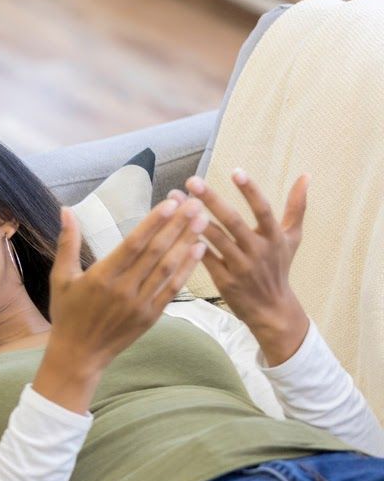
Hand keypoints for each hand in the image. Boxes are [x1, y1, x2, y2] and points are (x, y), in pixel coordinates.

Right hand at [33, 197, 208, 411]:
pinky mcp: (151, 316)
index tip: (170, 203)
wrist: (79, 354)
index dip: (154, 222)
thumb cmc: (67, 313)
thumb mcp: (61, 277)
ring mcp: (140, 304)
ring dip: (186, 243)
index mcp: (102, 276)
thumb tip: (66, 210)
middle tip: (195, 204)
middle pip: (156, 252)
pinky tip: (198, 251)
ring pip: (168, 268)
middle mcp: (124, 289)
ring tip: (201, 221)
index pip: (134, 244)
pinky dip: (187, 269)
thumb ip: (68, 243)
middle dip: (177, 226)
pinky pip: (172, 289)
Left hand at [185, 169, 310, 364]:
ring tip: (176, 200)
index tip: (236, 171)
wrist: (271, 309)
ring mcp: (241, 267)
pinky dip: (193, 246)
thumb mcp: (292, 238)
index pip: (263, 209)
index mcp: (275, 237)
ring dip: (195, 219)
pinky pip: (206, 260)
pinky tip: (175, 230)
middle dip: (212, 199)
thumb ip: (297, 207)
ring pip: (216, 239)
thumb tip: (306, 175)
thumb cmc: (279, 267)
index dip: (250, 191)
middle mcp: (259, 251)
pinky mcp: (225, 281)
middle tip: (193, 181)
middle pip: (233, 221)